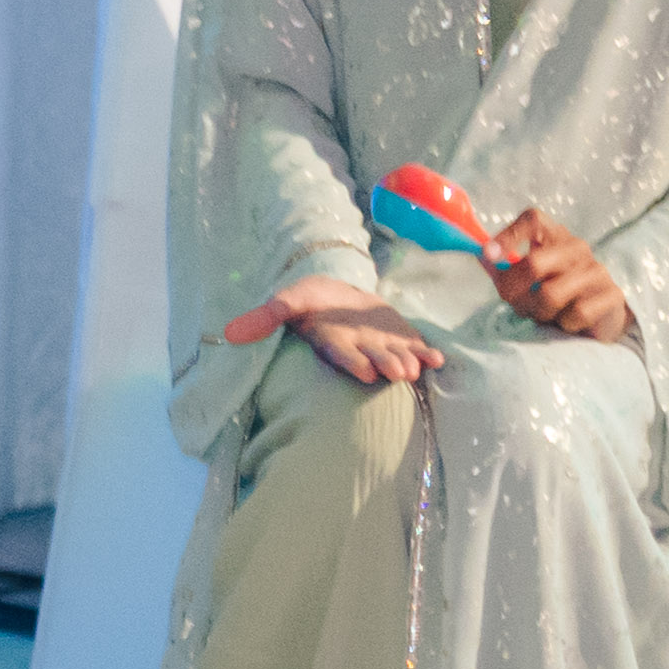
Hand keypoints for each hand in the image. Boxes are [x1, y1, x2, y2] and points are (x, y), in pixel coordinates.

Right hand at [221, 271, 446, 387]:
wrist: (338, 295)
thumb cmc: (311, 300)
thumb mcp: (288, 300)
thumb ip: (266, 317)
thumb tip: (229, 333)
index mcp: (331, 341)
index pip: (342, 355)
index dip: (353, 362)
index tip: (364, 373)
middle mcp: (359, 348)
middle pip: (374, 360)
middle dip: (387, 365)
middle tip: (398, 373)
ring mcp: (382, 346)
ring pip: (397, 357)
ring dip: (409, 363)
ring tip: (418, 368)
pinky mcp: (401, 339)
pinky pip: (415, 349)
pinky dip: (427, 355)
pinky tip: (439, 359)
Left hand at [485, 205, 635, 344]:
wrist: (597, 318)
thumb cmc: (553, 293)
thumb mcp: (524, 279)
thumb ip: (501, 267)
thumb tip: (479, 252)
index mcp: (552, 236)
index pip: (533, 219)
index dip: (508, 234)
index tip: (489, 255)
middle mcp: (576, 247)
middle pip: (533, 263)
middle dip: (514, 290)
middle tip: (515, 303)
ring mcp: (597, 269)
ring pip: (550, 294)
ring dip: (538, 312)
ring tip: (544, 313)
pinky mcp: (612, 294)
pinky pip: (576, 313)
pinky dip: (565, 324)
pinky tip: (570, 321)